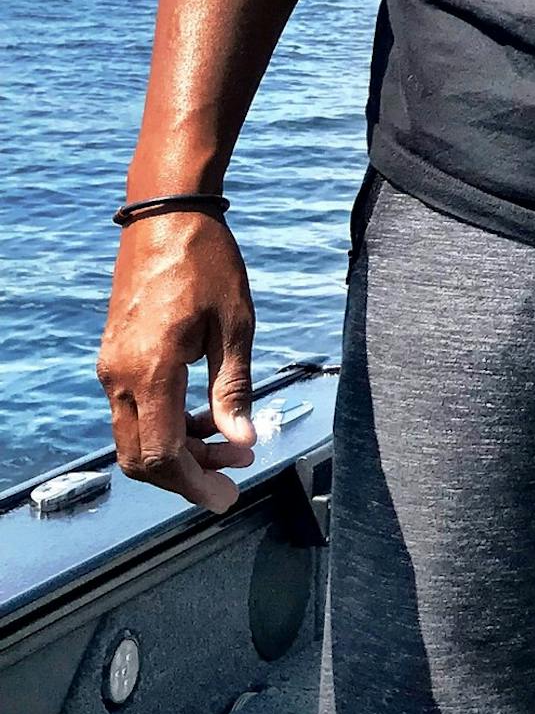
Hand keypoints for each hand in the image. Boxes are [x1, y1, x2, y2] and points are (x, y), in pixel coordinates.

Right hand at [97, 213, 257, 510]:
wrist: (167, 216)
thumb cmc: (207, 261)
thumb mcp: (236, 325)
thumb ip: (234, 388)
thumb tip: (243, 439)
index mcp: (150, 371)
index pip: (162, 455)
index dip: (194, 484)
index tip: (227, 497)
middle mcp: (119, 376)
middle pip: (142, 456)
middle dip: (188, 474)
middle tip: (237, 471)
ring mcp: (112, 367)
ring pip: (137, 435)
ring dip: (181, 449)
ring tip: (235, 442)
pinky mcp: (116, 357)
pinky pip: (136, 409)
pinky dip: (168, 424)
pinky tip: (208, 416)